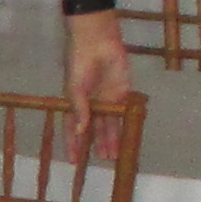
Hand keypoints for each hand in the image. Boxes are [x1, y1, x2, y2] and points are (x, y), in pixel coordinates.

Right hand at [61, 6, 130, 160]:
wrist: (97, 41)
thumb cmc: (79, 63)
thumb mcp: (74, 88)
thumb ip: (80, 110)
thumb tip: (81, 131)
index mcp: (76, 102)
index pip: (74, 128)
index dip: (74, 144)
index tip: (74, 161)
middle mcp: (92, 104)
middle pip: (94, 129)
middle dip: (97, 144)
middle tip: (102, 160)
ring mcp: (108, 99)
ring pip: (110, 124)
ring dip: (111, 139)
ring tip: (114, 155)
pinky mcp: (123, 92)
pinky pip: (124, 112)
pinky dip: (125, 124)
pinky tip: (126, 137)